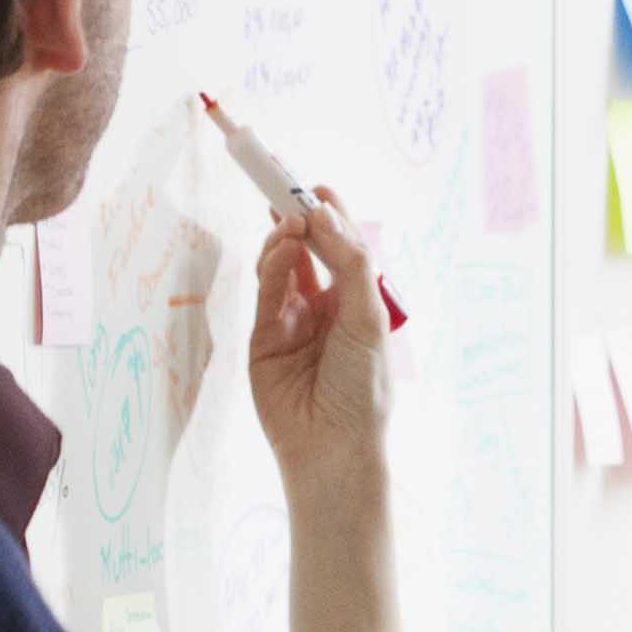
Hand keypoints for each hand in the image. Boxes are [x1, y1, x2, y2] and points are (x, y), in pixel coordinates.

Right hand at [247, 192, 392, 485]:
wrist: (332, 444)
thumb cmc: (362, 386)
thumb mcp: (367, 317)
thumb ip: (349, 263)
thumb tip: (324, 214)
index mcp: (356, 303)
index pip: (341, 249)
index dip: (329, 218)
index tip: (316, 187)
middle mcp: (324, 307)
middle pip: (307, 251)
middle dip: (298, 220)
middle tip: (287, 189)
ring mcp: (291, 320)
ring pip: (282, 266)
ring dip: (285, 240)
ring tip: (289, 222)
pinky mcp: (263, 336)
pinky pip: (267, 290)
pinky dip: (273, 264)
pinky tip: (283, 246)